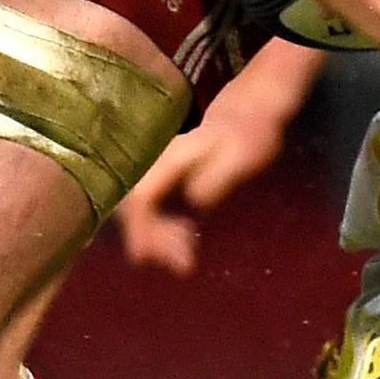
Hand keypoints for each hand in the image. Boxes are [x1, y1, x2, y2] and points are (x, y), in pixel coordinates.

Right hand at [113, 111, 287, 277]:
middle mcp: (154, 163)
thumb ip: (216, 177)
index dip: (140, 228)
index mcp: (169, 157)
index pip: (140, 197)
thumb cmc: (247, 135)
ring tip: (187, 256)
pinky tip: (184, 238)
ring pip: (138, 210)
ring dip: (156, 238)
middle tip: (185, 264)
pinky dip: (160, 230)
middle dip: (150, 240)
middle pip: (132, 206)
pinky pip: (149, 209)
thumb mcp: (241, 155)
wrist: (246, 114)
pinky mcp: (161, 180)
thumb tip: (193, 200)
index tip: (148, 256)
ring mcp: (155, 171)